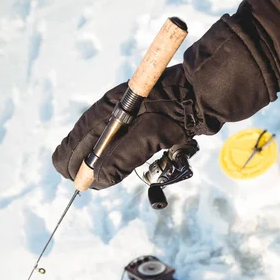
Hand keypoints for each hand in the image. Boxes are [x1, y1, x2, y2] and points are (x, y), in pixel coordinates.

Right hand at [52, 65, 204, 189]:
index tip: (78, 184)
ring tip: (103, 179)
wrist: (206, 93)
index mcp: (106, 111)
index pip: (75, 140)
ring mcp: (123, 118)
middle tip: (94, 185)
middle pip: (85, 145)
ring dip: (103, 164)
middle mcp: (110, 113)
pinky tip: (120, 167)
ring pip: (101, 148)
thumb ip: (122, 157)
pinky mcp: (138, 124)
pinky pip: (119, 146)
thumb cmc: (179, 110)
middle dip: (87, 167)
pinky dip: (118, 159)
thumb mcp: (149, 134)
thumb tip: (97, 181)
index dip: (73, 164)